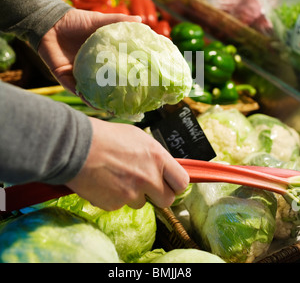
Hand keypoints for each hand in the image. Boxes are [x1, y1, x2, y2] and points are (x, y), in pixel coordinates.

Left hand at [38, 8, 140, 93]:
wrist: (50, 22)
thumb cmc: (74, 20)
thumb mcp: (98, 20)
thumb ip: (118, 22)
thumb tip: (140, 20)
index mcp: (99, 56)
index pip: (115, 69)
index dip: (126, 76)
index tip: (139, 84)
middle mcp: (90, 67)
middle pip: (104, 84)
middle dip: (114, 94)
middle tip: (128, 103)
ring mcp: (77, 73)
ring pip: (90, 91)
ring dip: (99, 101)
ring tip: (112, 109)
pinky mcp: (64, 76)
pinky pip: (75, 89)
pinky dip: (83, 96)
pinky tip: (93, 103)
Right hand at [66, 118, 189, 210]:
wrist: (76, 146)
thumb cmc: (104, 136)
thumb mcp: (136, 137)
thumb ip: (153, 155)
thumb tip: (161, 166)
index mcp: (157, 157)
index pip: (182, 182)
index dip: (175, 184)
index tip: (169, 184)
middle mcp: (148, 177)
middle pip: (167, 200)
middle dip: (157, 195)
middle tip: (144, 186)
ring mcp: (132, 193)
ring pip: (140, 203)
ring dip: (132, 195)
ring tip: (116, 177)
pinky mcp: (114, 204)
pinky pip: (119, 205)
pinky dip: (113, 197)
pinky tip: (103, 182)